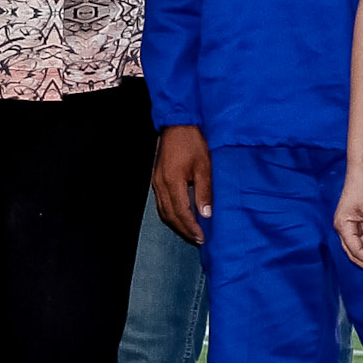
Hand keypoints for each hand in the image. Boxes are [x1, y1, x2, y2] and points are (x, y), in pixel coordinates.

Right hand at [151, 123, 212, 246]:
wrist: (178, 123)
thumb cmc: (193, 141)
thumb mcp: (204, 166)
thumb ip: (205, 191)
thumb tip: (206, 214)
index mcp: (172, 181)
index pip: (180, 212)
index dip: (190, 227)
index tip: (201, 237)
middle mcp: (160, 184)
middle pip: (169, 215)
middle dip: (183, 230)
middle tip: (197, 239)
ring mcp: (156, 181)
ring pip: (163, 211)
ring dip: (176, 224)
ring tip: (190, 231)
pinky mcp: (157, 178)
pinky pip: (161, 202)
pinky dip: (171, 213)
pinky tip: (181, 216)